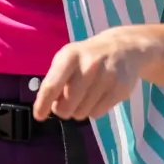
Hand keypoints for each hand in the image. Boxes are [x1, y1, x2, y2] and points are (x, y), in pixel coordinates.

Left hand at [32, 27, 153, 122]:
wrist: (125, 48)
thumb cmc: (88, 56)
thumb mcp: (68, 59)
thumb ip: (56, 80)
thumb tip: (47, 106)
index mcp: (70, 56)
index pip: (52, 85)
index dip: (43, 104)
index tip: (39, 116)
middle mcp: (88, 66)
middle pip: (67, 105)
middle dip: (63, 109)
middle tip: (66, 103)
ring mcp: (106, 77)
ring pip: (82, 113)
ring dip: (79, 110)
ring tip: (85, 97)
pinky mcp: (120, 89)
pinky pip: (97, 113)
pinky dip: (93, 110)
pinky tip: (98, 97)